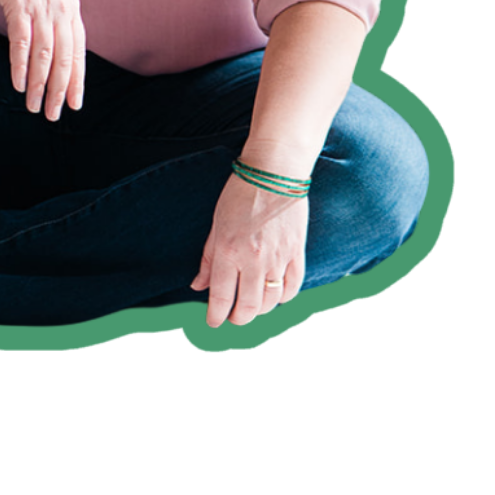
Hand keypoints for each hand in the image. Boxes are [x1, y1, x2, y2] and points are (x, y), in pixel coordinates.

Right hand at [0, 0, 84, 121]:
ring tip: (34, 107)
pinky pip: (21, 41)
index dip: (77, 79)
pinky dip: (20, 64)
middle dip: (59, 90)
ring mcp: (40, 6)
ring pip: (44, 54)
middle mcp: (61, 8)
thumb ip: (56, 11)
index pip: (79, 51)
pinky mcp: (18, 3)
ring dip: (39, 84)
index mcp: (71, 6)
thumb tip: (57, 38)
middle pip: (64, 58)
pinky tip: (18, 83)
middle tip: (53, 115)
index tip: (74, 104)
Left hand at [190, 173, 308, 327]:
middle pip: (248, 307)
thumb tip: (197, 287)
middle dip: (238, 318)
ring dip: (260, 310)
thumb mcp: (216, 224)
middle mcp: (253, 259)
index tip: (212, 322)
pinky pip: (293, 288)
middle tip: (233, 318)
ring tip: (251, 306)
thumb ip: (208, 258)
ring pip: (271, 302)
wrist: (274, 172)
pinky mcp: (297, 253)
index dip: (215, 315)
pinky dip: (283, 298)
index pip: (221, 297)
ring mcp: (278, 258)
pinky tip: (274, 295)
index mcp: (228, 250)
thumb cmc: (239, 194)